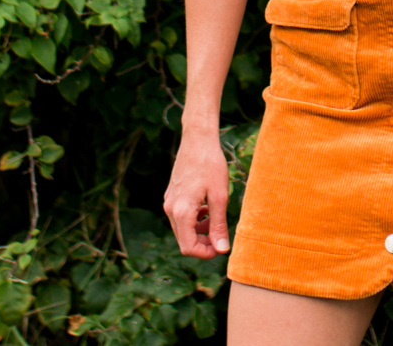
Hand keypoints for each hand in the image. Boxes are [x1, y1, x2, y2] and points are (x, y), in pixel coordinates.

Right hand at [164, 123, 230, 256]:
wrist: (198, 139)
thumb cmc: (211, 164)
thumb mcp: (219, 196)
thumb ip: (219, 225)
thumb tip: (222, 250)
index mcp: (181, 212)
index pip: (189, 248)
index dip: (205, 253)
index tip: (221, 247)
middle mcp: (171, 209)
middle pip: (184, 240)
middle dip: (203, 242)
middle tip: (221, 234)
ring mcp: (169, 201)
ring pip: (183, 228)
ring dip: (199, 230)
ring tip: (216, 218)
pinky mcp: (172, 194)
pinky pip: (181, 216)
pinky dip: (194, 218)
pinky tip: (207, 207)